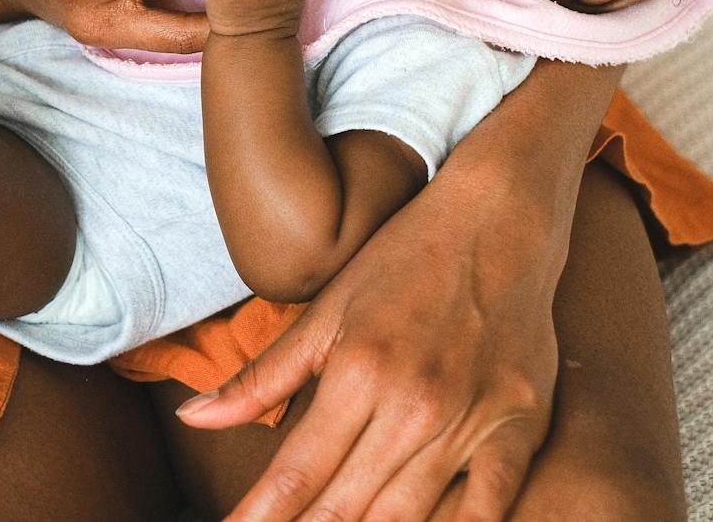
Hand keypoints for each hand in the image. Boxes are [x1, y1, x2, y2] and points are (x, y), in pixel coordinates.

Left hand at [178, 164, 559, 521]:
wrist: (500, 220)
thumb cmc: (403, 261)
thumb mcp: (326, 310)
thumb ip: (263, 376)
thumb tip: (192, 418)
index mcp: (356, 372)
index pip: (296, 472)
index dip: (260, 518)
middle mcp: (411, 404)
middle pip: (346, 505)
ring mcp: (470, 420)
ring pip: (407, 515)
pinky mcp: (520, 429)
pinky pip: (489, 508)